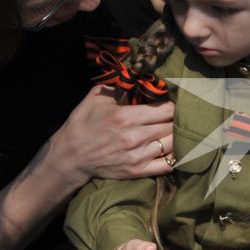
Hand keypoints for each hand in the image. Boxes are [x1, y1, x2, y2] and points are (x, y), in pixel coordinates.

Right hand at [52, 85, 176, 182]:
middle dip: (177, 119)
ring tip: (177, 130)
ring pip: (172, 144)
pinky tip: (175, 150)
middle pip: (172, 126)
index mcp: (126, 117)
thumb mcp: (97, 97)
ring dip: (178, 136)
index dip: (173, 104)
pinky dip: (175, 157)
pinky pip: (167, 165)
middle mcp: (134, 137)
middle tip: (179, 116)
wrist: (70, 155)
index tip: (173, 103)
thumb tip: (140, 78)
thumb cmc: (84, 122)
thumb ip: (120, 86)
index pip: (166, 109)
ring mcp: (137, 156)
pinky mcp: (137, 171)